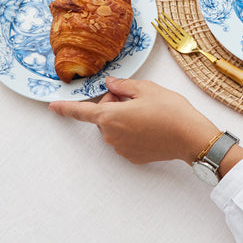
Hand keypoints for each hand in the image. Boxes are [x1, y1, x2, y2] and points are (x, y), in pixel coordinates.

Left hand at [49, 77, 221, 164]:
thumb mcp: (147, 89)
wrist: (190, 137)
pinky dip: (133, 131)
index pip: (81, 112)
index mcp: (110, 116)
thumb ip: (123, 86)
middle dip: (116, 104)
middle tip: (139, 99)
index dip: (66, 108)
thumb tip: (111, 85)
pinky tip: (152, 127)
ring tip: (150, 113)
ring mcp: (121, 148)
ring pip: (115, 127)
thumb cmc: (170, 110)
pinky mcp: (132, 157)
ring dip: (125, 117)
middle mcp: (111, 135)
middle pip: (104, 115)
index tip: (53, 107)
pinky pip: (125, 139)